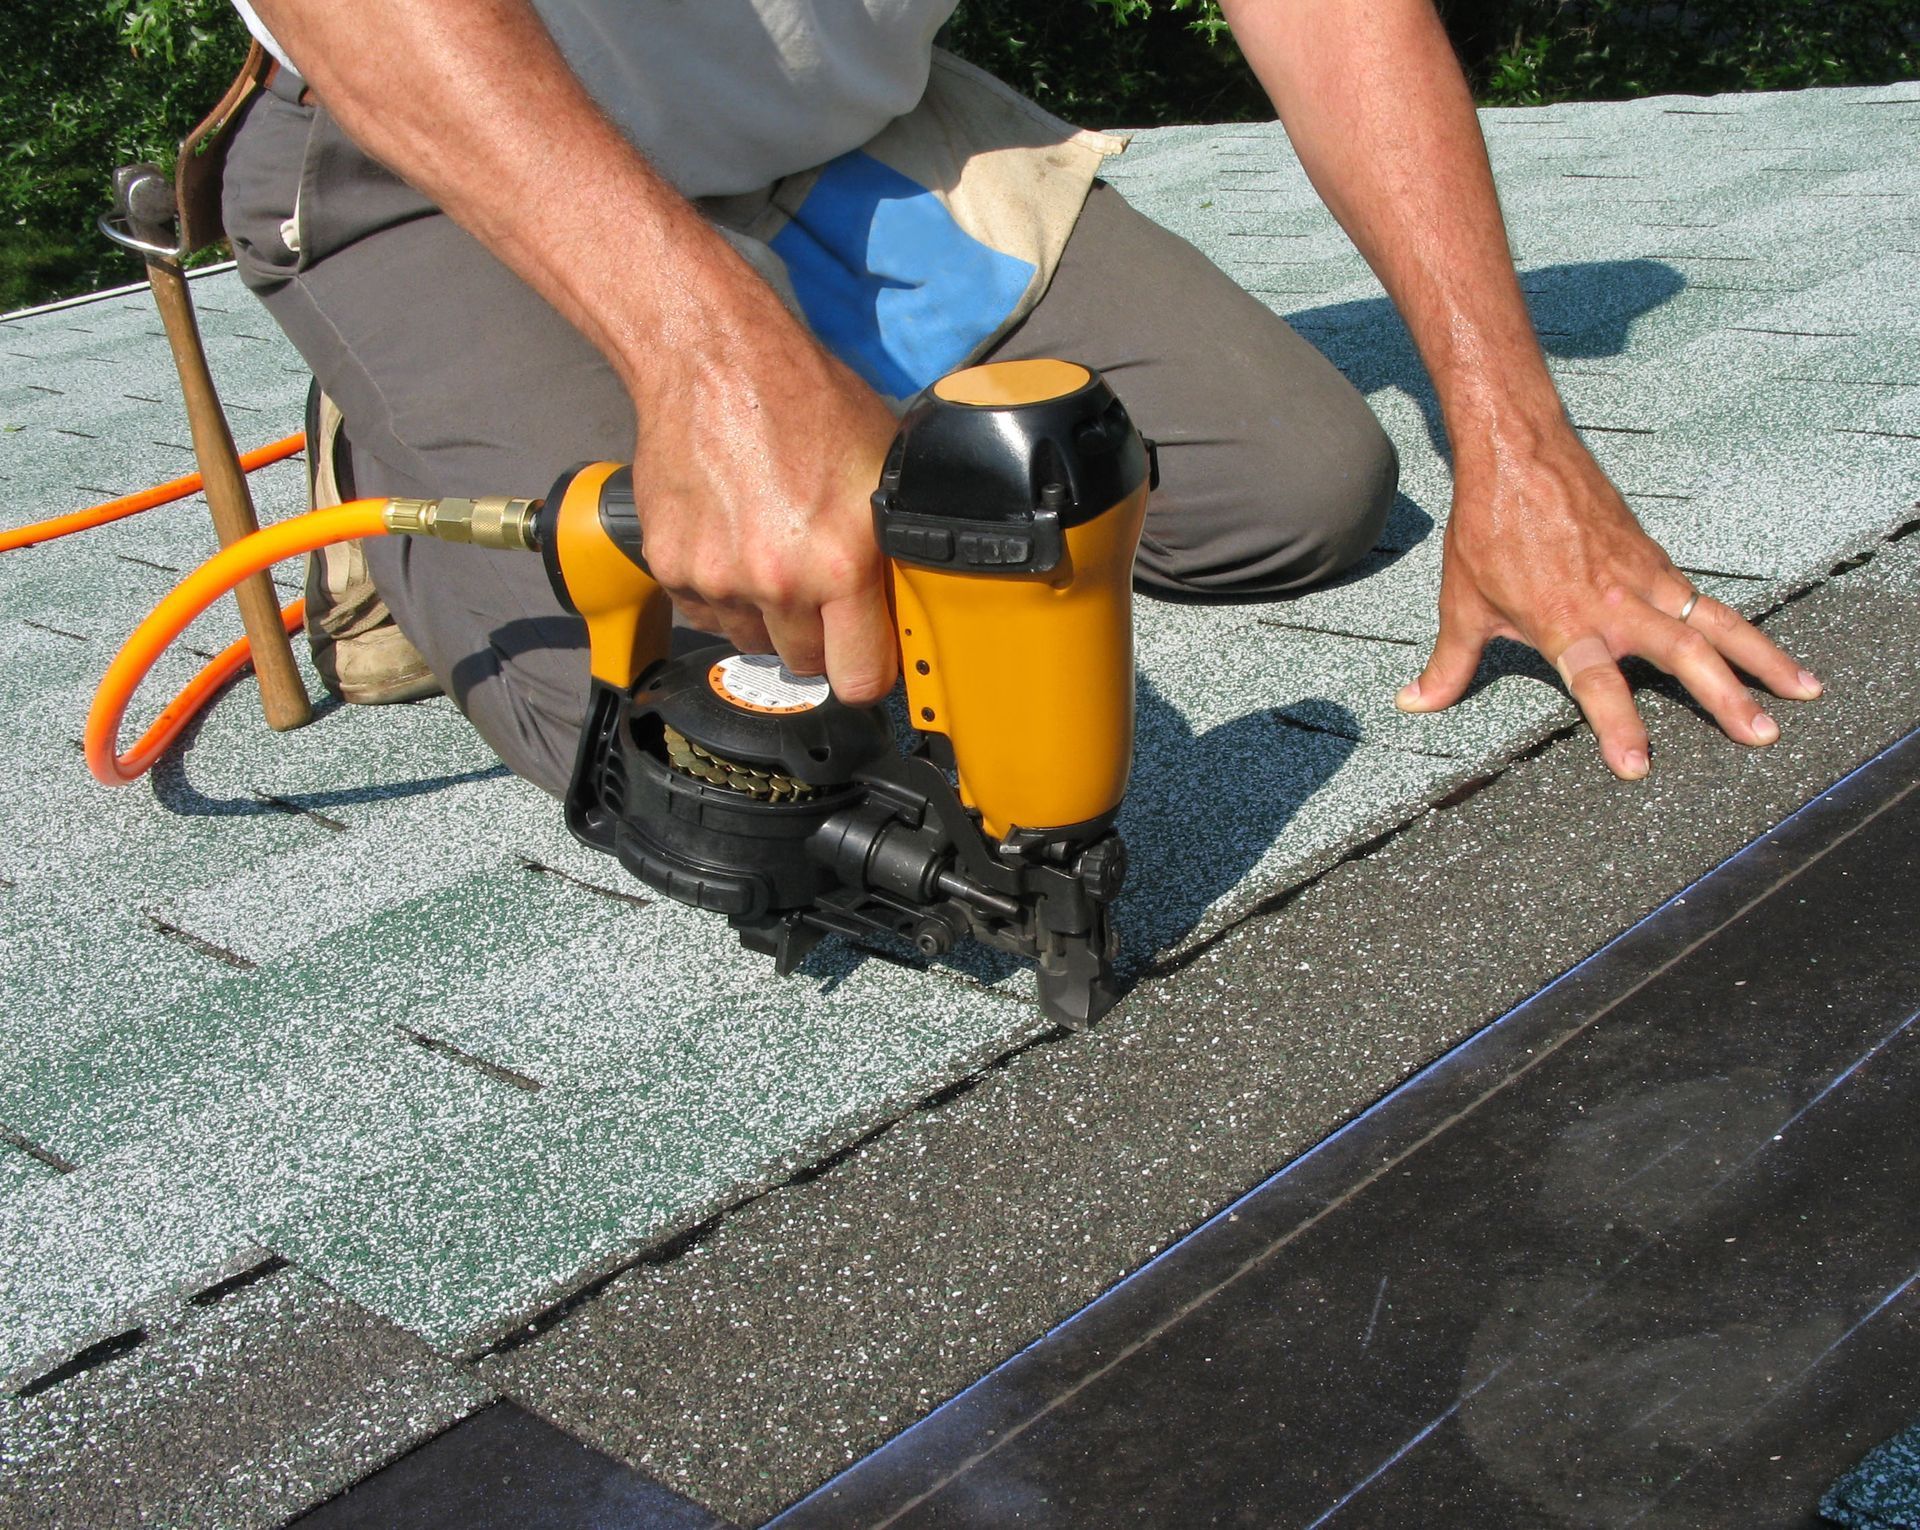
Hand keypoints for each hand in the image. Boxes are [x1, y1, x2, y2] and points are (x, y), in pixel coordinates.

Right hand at [627, 295, 899, 704]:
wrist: (712, 360)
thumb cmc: (803, 399)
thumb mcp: (882, 467)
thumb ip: (897, 541)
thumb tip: (917, 594)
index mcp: (841, 562)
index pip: (859, 678)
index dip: (868, 672)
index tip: (867, 657)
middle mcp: (777, 579)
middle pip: (804, 664)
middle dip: (817, 637)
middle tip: (819, 588)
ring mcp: (718, 577)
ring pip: (751, 639)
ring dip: (765, 613)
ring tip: (771, 550)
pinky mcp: (670, 566)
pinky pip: (705, 610)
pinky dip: (719, 590)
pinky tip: (732, 538)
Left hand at [1396, 422, 1822, 778]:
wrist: (1518, 452)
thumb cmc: (1487, 529)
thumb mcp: (1462, 604)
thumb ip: (1449, 664)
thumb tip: (1414, 703)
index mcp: (1565, 620)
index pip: (1597, 684)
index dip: (1617, 725)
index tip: (1638, 766)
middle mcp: (1616, 602)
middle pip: (1683, 654)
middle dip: (1726, 696)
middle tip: (1762, 735)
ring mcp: (1644, 578)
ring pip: (1715, 623)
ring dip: (1760, 658)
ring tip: (1802, 691)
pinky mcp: (1656, 559)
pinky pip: (1706, 599)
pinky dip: (1740, 627)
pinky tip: (1766, 651)